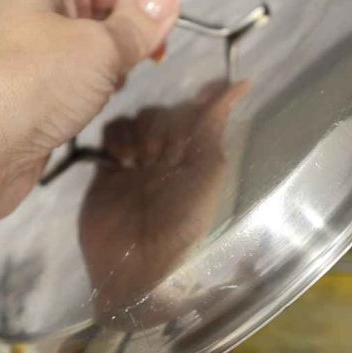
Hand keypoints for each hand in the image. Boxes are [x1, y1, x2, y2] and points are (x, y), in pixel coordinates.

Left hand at [0, 0, 183, 233]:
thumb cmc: (23, 87)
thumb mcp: (99, 47)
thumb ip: (142, 22)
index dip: (144, 5)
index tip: (153, 43)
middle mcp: (35, 11)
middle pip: (107, 12)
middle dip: (128, 42)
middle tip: (125, 68)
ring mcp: (31, 55)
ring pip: (95, 52)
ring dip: (110, 74)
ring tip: (96, 93)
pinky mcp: (30, 94)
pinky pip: (77, 84)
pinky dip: (90, 97)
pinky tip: (82, 113)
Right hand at [78, 80, 250, 320]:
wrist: (136, 269)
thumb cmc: (181, 223)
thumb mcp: (208, 174)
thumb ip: (216, 128)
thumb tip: (243, 82)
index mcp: (199, 160)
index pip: (200, 115)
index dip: (200, 100)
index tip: (198, 93)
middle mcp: (171, 159)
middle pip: (166, 114)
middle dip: (162, 122)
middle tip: (156, 149)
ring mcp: (139, 164)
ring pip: (137, 120)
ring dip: (137, 129)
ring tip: (135, 158)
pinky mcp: (108, 172)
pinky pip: (109, 135)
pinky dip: (113, 137)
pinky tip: (117, 159)